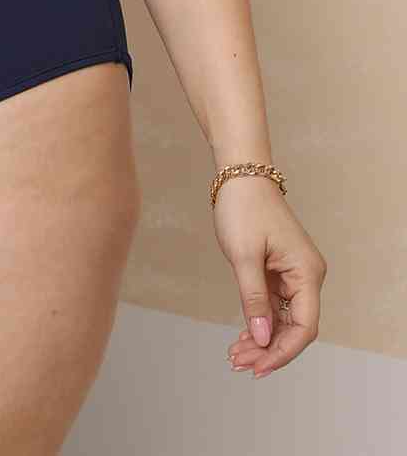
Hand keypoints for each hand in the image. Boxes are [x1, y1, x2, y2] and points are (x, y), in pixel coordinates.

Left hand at [213, 174, 326, 378]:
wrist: (240, 175)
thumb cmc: (244, 208)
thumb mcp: (244, 256)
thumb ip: (254, 299)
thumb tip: (262, 338)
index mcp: (307, 272)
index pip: (304, 326)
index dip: (282, 351)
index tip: (258, 366)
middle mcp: (307, 275)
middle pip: (295, 327)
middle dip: (269, 349)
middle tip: (238, 363)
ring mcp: (294, 274)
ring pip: (284, 319)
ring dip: (262, 339)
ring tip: (236, 355)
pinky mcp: (279, 271)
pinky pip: (275, 306)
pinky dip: (260, 322)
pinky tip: (243, 337)